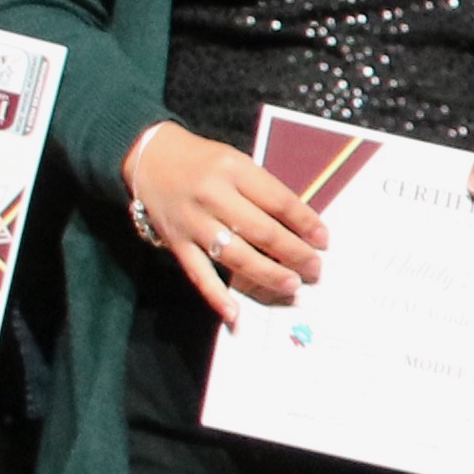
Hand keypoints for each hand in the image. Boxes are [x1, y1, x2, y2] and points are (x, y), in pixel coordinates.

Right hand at [124, 119, 325, 322]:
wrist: (150, 159)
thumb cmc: (202, 163)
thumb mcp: (236, 163)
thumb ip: (262, 191)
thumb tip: (300, 226)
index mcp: (233, 170)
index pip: (278, 200)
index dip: (305, 223)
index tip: (324, 240)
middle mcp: (213, 196)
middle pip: (262, 230)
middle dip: (294, 253)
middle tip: (315, 268)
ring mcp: (193, 222)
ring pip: (235, 255)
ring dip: (267, 274)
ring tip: (291, 284)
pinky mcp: (177, 243)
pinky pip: (199, 274)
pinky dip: (217, 296)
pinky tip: (235, 313)